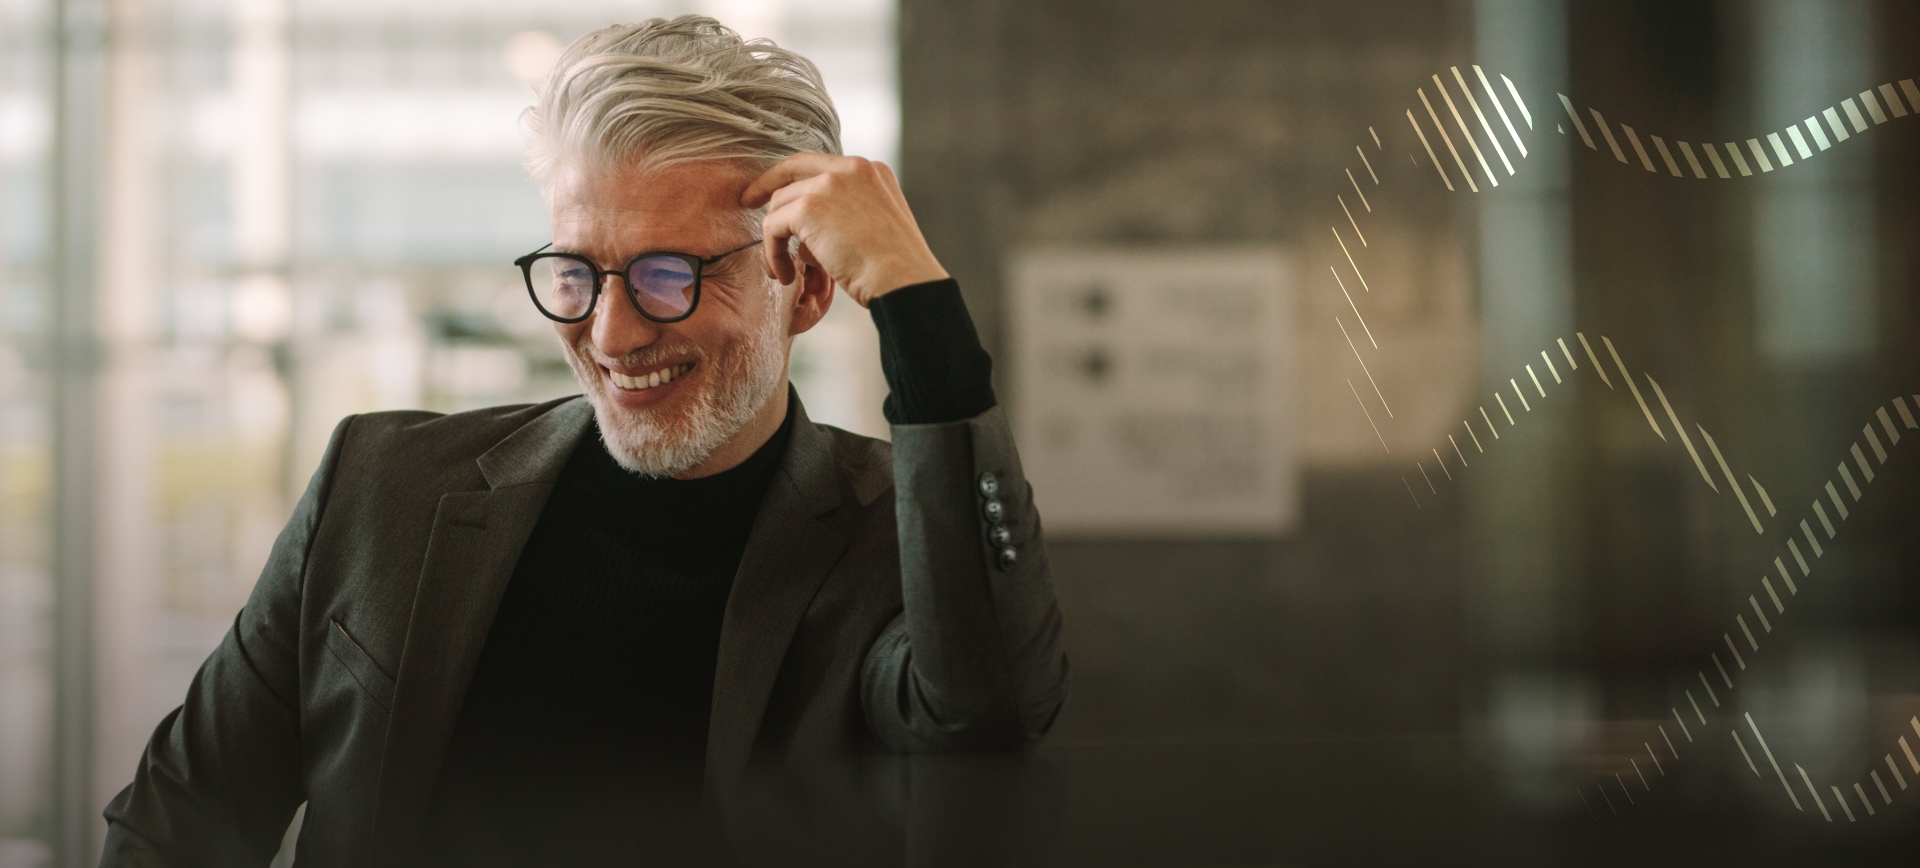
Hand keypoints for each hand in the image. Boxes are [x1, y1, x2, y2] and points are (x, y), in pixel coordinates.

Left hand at [740, 153, 949, 306]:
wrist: (903, 282)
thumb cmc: (894, 270)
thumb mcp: (877, 227)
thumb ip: (845, 216)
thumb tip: (804, 237)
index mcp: (871, 170)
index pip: (819, 164)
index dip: (792, 177)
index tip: (774, 192)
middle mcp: (851, 168)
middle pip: (792, 169)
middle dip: (766, 186)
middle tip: (748, 202)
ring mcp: (829, 184)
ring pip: (779, 204)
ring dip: (775, 239)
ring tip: (784, 270)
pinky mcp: (809, 206)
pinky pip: (773, 227)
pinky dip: (772, 253)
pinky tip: (785, 276)